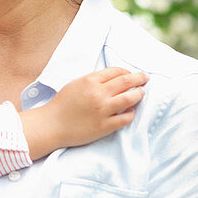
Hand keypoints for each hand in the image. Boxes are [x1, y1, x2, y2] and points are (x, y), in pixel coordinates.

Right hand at [22, 67, 146, 158]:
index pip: (117, 71)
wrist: (52, 125)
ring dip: (139, 94)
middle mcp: (98, 94)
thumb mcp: (76, 84)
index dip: (127, 72)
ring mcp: (103, 110)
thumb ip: (94, 80)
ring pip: (131, 98)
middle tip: (145, 78)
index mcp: (90, 81)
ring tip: (140, 94)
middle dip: (140, 78)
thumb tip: (114, 78)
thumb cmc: (62, 104)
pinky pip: (126, 118)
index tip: (131, 74)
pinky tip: (128, 112)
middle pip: (127, 81)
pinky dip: (130, 113)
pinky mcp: (105, 126)